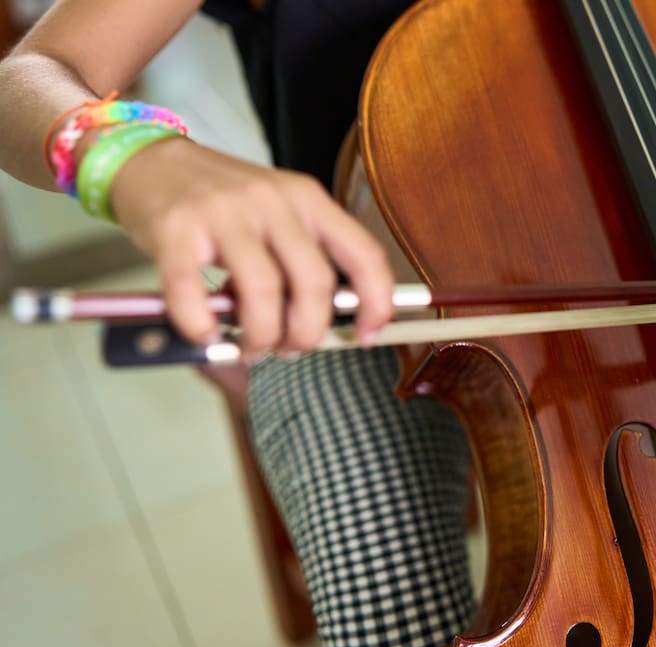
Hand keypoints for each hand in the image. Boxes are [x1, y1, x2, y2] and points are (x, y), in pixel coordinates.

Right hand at [106, 137, 394, 354]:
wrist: (149, 160)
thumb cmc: (221, 200)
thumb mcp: (278, 214)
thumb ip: (303, 259)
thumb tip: (324, 325)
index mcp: (308, 199)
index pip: (364, 254)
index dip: (377, 302)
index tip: (367, 335)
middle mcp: (272, 201)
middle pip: (314, 283)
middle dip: (307, 332)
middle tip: (290, 348)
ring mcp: (224, 213)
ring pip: (262, 292)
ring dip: (261, 335)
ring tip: (251, 345)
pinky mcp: (176, 229)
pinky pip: (193, 292)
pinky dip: (201, 326)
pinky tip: (205, 334)